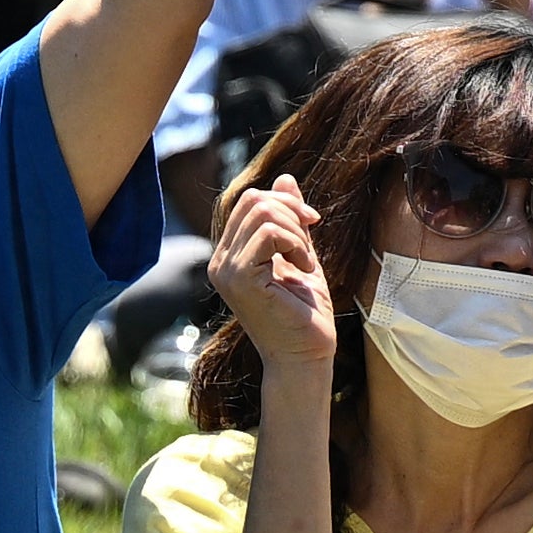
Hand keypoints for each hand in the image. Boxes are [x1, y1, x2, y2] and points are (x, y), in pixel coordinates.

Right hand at [218, 173, 336, 375]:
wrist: (306, 356)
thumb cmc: (305, 312)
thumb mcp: (299, 253)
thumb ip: (290, 219)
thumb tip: (286, 176)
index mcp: (229, 254)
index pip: (249, 200)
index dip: (285, 201)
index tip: (311, 222)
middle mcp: (220, 261)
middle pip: (253, 199)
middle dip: (291, 211)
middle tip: (311, 242)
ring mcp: (226, 270)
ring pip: (262, 212)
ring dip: (296, 232)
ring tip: (306, 262)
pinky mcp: (239, 279)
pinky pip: (268, 233)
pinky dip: (295, 244)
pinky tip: (304, 269)